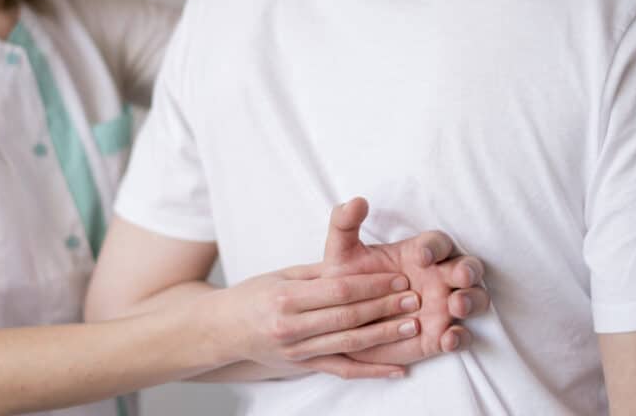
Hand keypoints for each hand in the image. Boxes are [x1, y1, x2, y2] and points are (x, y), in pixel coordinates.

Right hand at [214, 262, 424, 378]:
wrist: (222, 330)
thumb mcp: (282, 275)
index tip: (397, 277)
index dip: (371, 285)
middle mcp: (291, 326)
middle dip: (384, 307)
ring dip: (384, 335)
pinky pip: (343, 371)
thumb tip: (358, 262)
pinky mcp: (304, 367)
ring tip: (412, 325)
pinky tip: (397, 370)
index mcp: (286, 296)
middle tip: (413, 298)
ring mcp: (298, 351)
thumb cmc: (254, 296)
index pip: (338, 290)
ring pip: (349, 344)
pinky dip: (372, 372)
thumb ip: (320, 272)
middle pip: (347, 316)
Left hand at [323, 198, 490, 364]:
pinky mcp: (441, 335)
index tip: (422, 257)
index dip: (434, 248)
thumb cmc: (347, 281)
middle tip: (459, 277)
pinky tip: (447, 339)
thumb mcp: (340, 253)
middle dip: (468, 270)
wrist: (340, 322)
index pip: (438, 243)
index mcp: (419, 254)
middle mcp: (438, 277)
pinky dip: (461, 337)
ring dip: (471, 300)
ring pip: (475, 298)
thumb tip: (356, 200)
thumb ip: (344, 224)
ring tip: (456, 306)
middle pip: (468, 267)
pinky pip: (463, 336)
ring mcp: (443, 306)